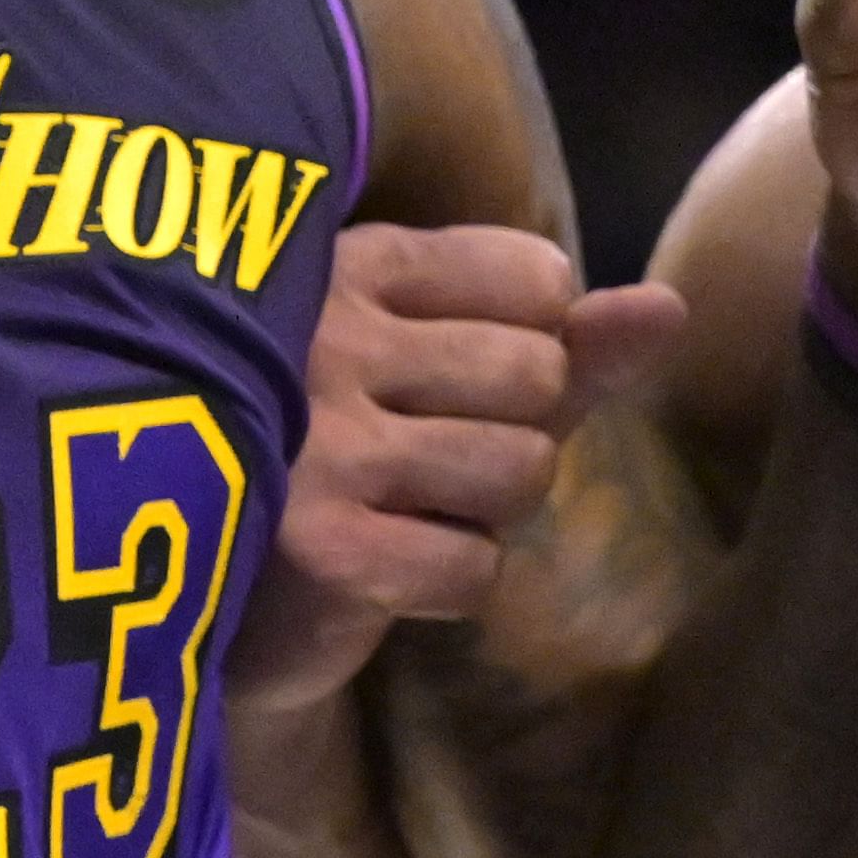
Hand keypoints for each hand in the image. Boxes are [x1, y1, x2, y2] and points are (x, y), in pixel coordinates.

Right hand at [241, 220, 690, 724]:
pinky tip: (381, 572)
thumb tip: (671, 309)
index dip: (528, 353)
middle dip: (512, 439)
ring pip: (520, 470)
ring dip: (484, 516)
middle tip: (421, 465)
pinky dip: (448, 586)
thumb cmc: (340, 465)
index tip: (445, 386)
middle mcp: (328, 338)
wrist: (187, 588)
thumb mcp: (445, 381)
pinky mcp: (318, 546)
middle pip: (538, 376)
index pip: (536, 279)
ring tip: (402, 513)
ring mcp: (318, 443)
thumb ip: (561, 344)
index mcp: (353, 268)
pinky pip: (474, 569)